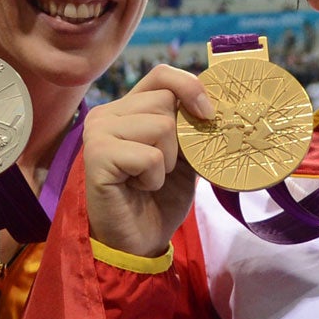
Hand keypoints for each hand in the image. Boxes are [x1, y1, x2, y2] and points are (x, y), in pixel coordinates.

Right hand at [81, 64, 214, 258]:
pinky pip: (150, 156)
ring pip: (162, 125)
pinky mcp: (97, 156)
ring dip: (168, 161)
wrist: (137, 242)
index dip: (191, 86)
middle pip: (165, 100)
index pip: (162, 75)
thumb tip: (221, 107)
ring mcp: (99, 132)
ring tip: (148, 179)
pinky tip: (137, 188)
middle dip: (180, 140)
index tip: (211, 113)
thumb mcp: (185, 158)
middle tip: (164, 168)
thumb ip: (193, 129)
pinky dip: (155, 178)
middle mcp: (108, 113)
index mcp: (128, 108)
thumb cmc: (159, 199)